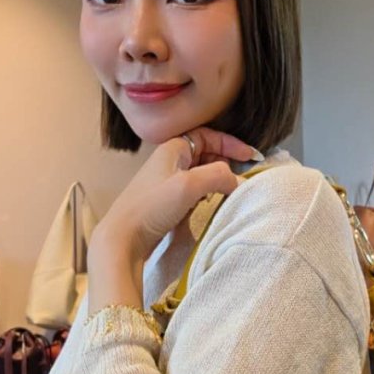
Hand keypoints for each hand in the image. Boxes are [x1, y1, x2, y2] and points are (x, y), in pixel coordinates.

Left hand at [88, 127, 260, 307]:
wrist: (123, 238)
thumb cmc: (152, 207)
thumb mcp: (189, 185)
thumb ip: (219, 175)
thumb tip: (236, 181)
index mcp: (172, 148)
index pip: (208, 135)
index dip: (230, 143)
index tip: (250, 157)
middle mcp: (168, 161)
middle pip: (205, 153)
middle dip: (225, 162)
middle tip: (239, 176)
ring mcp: (166, 182)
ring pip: (200, 173)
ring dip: (216, 180)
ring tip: (226, 192)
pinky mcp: (165, 202)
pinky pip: (192, 191)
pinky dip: (205, 194)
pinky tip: (208, 205)